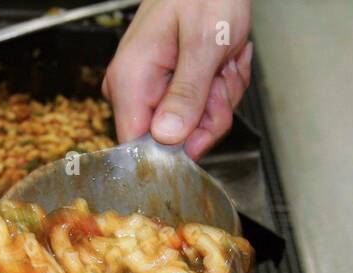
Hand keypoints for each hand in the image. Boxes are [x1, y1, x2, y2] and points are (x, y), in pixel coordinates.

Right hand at [102, 0, 252, 158]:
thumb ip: (187, 94)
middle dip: (209, 115)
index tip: (203, 120)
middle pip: (173, 141)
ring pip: (193, 128)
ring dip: (219, 100)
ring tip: (221, 64)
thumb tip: (168, 138)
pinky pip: (199, 111)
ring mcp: (151, 91)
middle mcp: (134, 90)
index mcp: (131, 81)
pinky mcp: (168, 90)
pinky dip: (220, 91)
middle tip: (220, 78)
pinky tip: (220, 64)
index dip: (178, 148)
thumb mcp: (205, 43)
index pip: (140, 148)